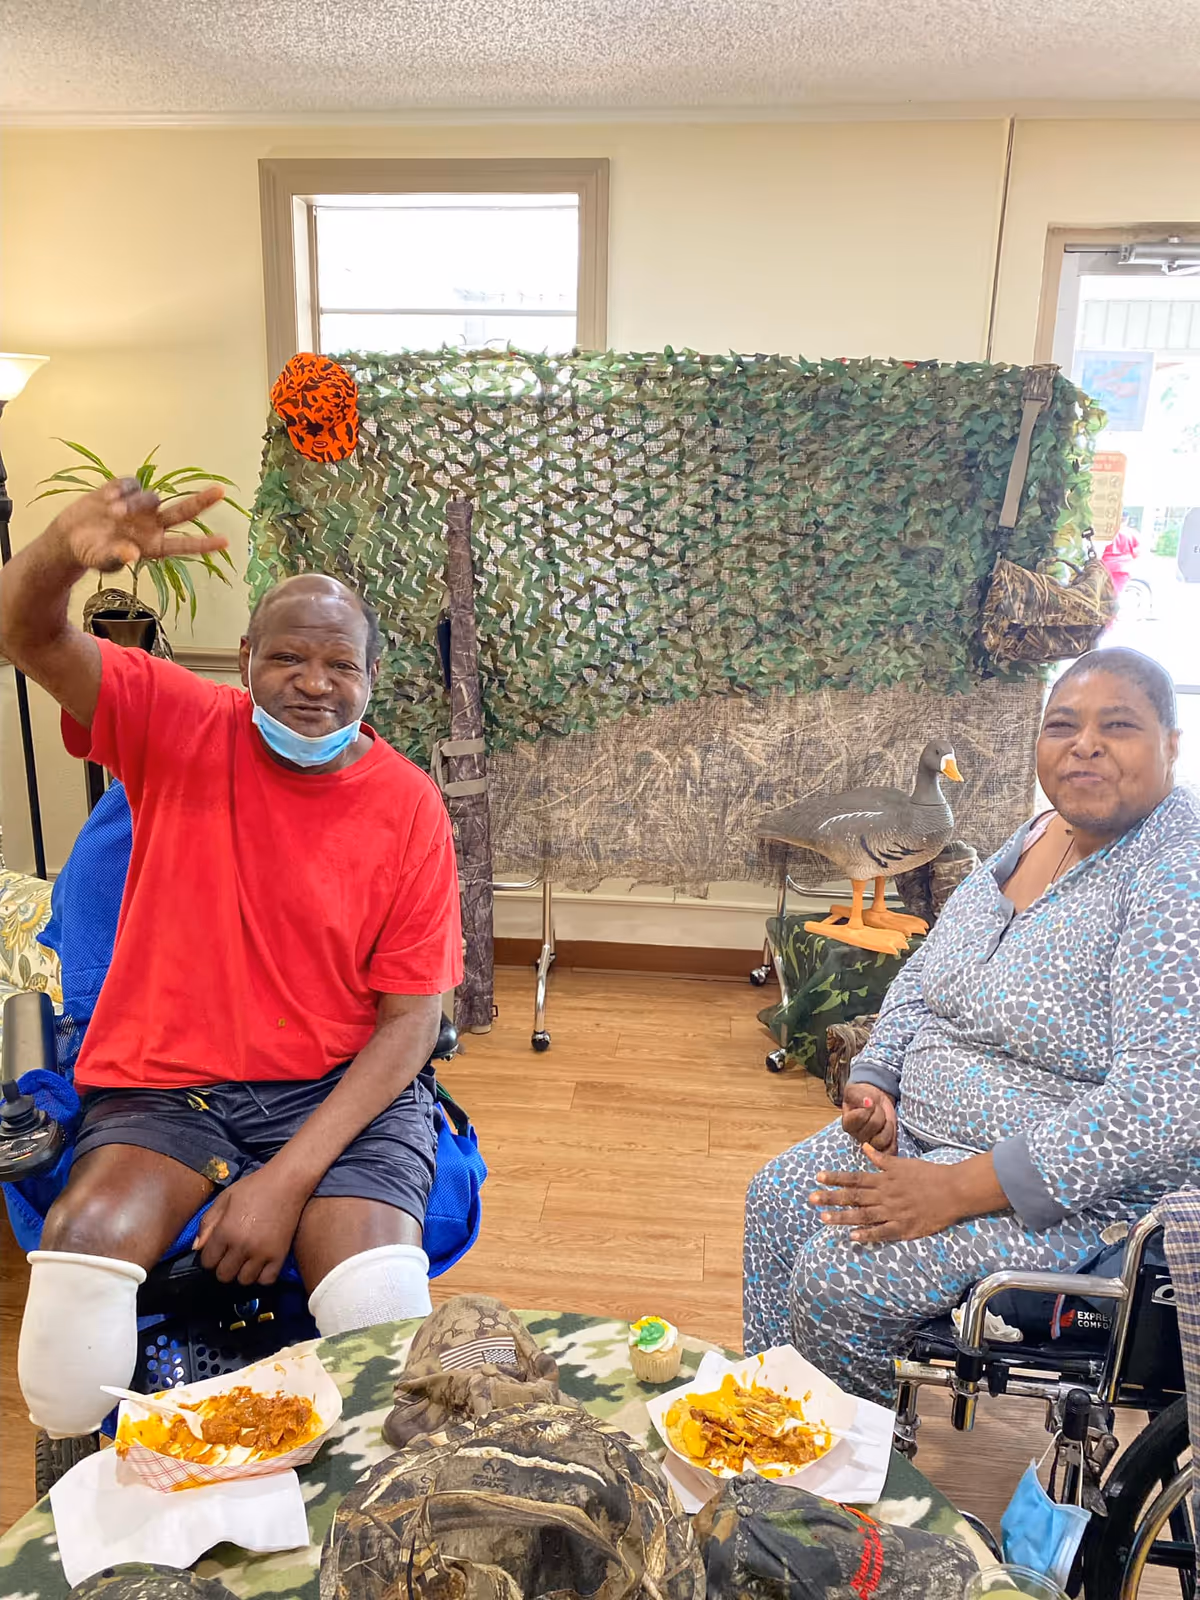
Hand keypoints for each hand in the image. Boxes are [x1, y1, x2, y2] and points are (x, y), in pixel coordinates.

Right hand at [50, 478, 226, 574]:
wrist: (70, 535)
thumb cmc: (91, 552)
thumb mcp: (100, 559)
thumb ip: (115, 557)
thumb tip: (131, 554)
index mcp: (153, 546)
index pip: (183, 544)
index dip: (204, 544)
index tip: (226, 542)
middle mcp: (153, 525)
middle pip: (183, 511)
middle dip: (201, 501)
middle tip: (221, 492)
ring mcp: (141, 507)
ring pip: (150, 497)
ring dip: (133, 504)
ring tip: (112, 514)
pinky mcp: (126, 490)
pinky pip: (131, 484)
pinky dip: (121, 490)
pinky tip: (106, 499)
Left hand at [195, 1168, 306, 1285]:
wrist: (287, 1182)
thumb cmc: (253, 1187)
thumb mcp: (224, 1199)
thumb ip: (207, 1223)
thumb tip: (196, 1248)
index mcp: (225, 1231)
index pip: (207, 1262)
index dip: (209, 1257)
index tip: (217, 1249)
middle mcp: (242, 1246)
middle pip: (223, 1275)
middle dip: (223, 1266)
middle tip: (231, 1254)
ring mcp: (262, 1253)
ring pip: (244, 1280)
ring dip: (242, 1272)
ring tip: (246, 1259)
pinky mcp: (280, 1255)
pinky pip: (266, 1280)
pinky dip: (262, 1275)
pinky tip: (261, 1263)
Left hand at [809, 1147, 964, 1243]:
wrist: (952, 1190)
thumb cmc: (928, 1174)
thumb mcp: (903, 1163)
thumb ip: (882, 1159)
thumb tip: (865, 1148)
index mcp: (884, 1179)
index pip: (855, 1178)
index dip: (836, 1178)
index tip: (818, 1177)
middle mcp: (885, 1195)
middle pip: (853, 1197)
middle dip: (831, 1198)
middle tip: (811, 1199)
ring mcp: (893, 1212)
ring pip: (863, 1215)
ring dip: (843, 1217)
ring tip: (824, 1218)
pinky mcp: (904, 1227)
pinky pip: (882, 1233)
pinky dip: (867, 1235)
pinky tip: (853, 1238)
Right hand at [840, 1083, 897, 1153]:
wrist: (874, 1101)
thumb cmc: (862, 1096)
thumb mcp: (855, 1091)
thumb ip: (856, 1096)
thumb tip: (867, 1102)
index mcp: (848, 1124)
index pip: (861, 1117)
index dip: (868, 1107)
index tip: (868, 1101)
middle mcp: (857, 1137)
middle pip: (873, 1126)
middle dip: (879, 1113)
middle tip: (877, 1108)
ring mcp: (871, 1144)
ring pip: (882, 1140)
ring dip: (887, 1125)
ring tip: (884, 1118)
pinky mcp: (884, 1147)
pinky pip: (890, 1150)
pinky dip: (893, 1139)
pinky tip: (891, 1128)